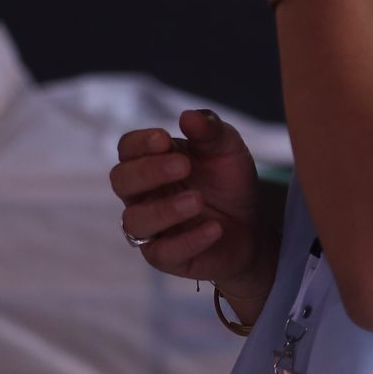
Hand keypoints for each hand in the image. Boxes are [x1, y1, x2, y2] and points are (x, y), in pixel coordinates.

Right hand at [110, 110, 276, 301]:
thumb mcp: (228, 150)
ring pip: (134, 221)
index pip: (127, 148)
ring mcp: (150, 228)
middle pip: (120, 180)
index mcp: (151, 162)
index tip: (165, 139)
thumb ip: (210, 131)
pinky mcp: (165, 257)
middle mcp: (142, 195)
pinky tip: (214, 228)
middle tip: (183, 166)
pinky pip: (162, 253)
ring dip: (164, 209)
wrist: (252, 228)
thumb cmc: (229, 184)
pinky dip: (188, 240)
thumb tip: (188, 116)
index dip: (140, 143)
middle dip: (148, 171)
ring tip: (197, 201)